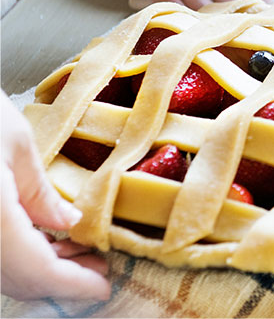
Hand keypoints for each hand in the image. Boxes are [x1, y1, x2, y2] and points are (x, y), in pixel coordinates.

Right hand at [1, 92, 109, 300]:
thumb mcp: (15, 144)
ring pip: (3, 272)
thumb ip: (40, 193)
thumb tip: (67, 225)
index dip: (72, 285)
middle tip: (102, 272)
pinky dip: (22, 257)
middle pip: (18, 279)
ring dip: (44, 271)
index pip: (35, 270)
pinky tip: (49, 242)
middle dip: (63, 283)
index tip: (104, 289)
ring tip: (84, 256)